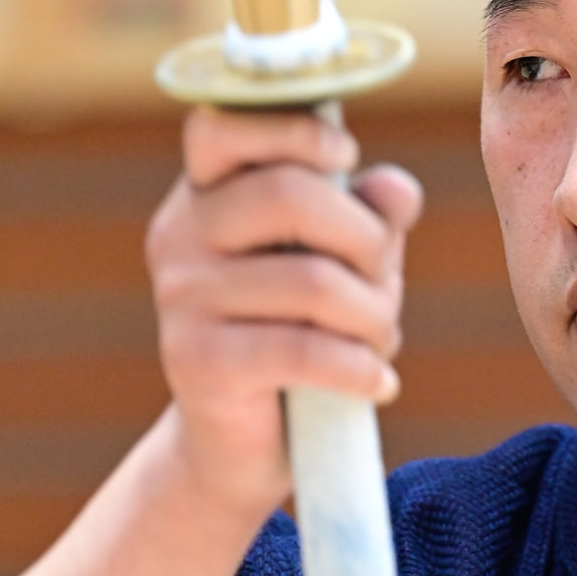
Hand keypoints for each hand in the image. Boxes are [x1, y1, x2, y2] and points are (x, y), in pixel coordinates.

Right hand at [146, 107, 421, 517]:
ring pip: (310, 280)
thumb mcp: (346, 267)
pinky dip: (360, 368)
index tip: (346, 158)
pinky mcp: (196, 362)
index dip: (292, 129)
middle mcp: (181, 235)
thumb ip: (369, 218)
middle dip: (364, 239)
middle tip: (382, 281)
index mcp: (206, 194)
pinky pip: (302, 349)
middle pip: (288, 194)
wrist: (247, 448)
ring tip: (380, 342)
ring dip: (373, 316)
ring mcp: (181, 298)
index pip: (222, 127)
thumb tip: (395, 189)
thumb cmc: (304, 337)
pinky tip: (379, 384)